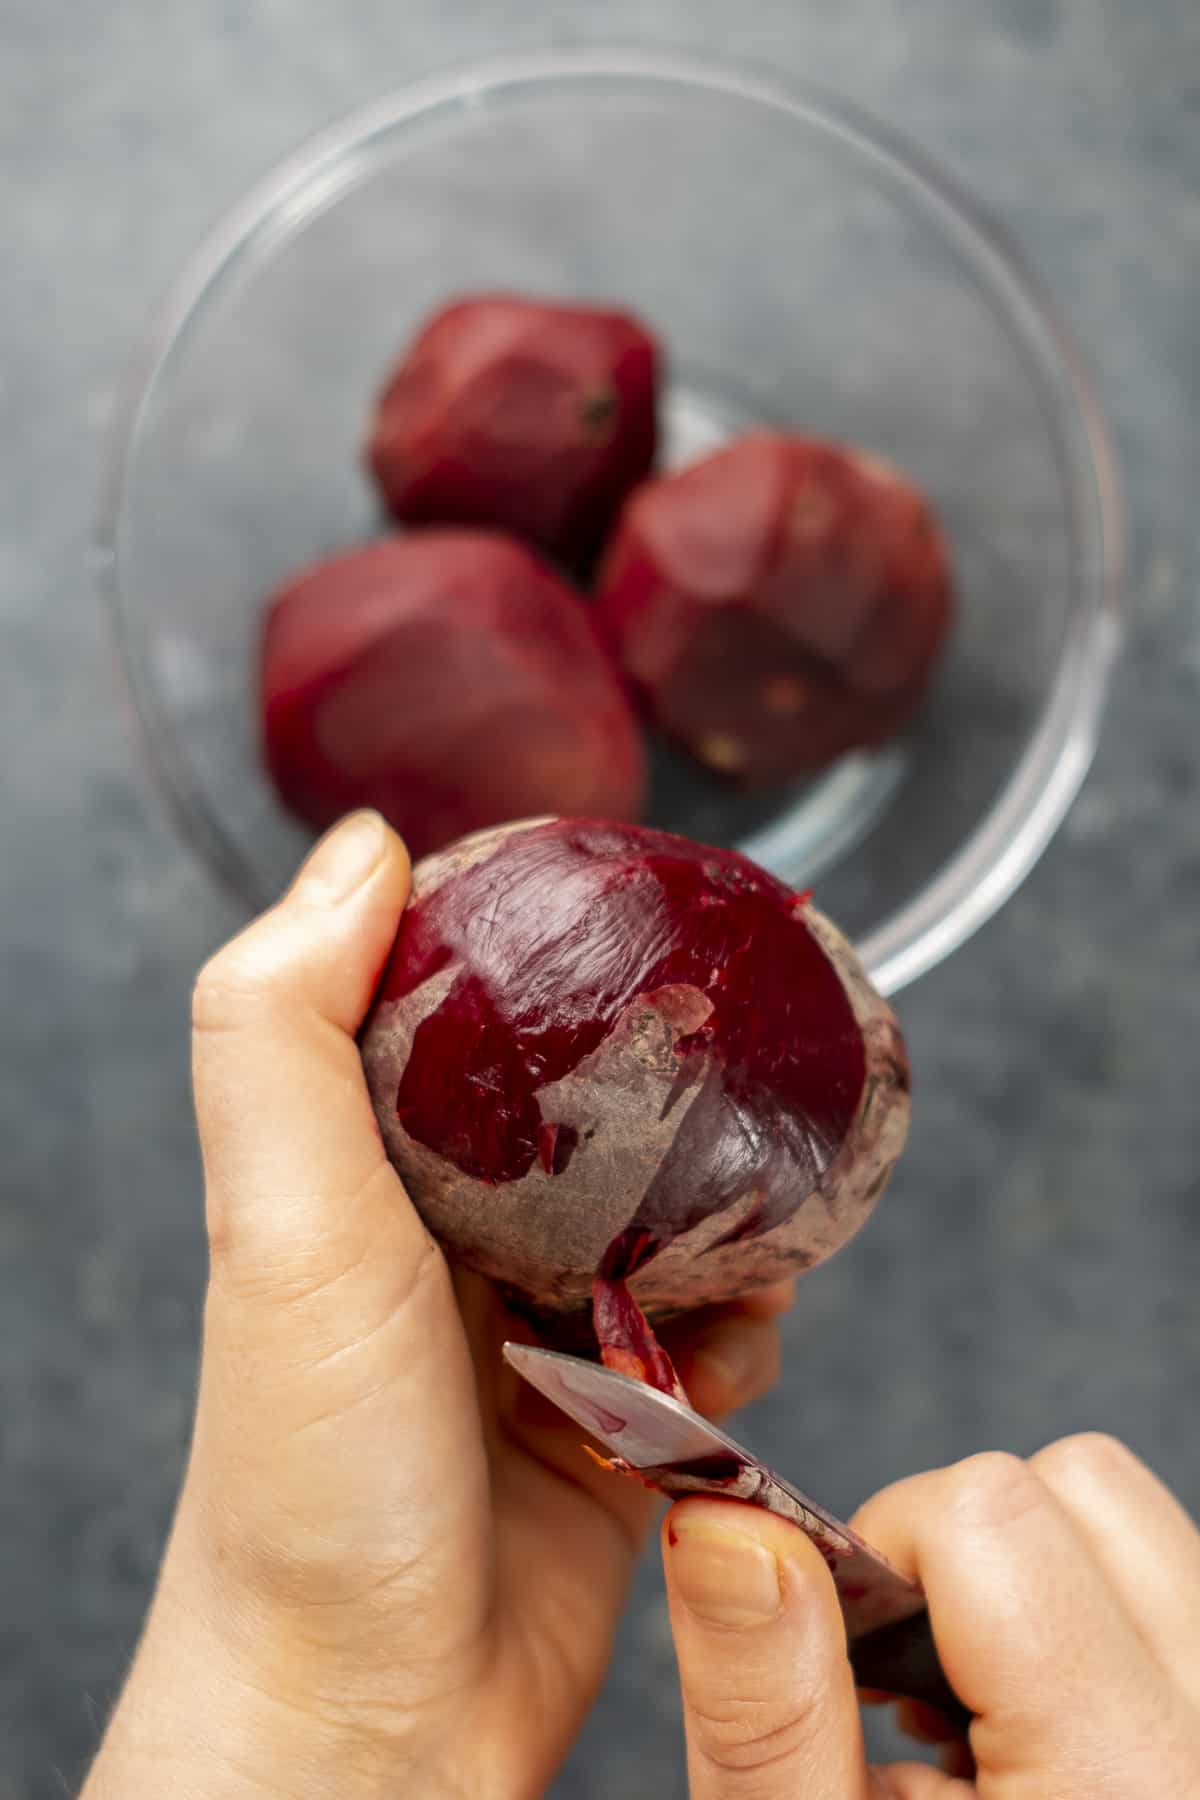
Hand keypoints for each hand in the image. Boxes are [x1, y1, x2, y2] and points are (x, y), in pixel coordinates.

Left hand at [83, 813, 789, 1799]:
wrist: (376, 1717)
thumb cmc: (309, 1476)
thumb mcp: (282, 1224)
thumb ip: (284, 1028)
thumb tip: (361, 844)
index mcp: (365, 1166)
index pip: (460, 1008)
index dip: (544, 947)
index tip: (634, 905)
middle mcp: (448, 1235)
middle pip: (583, 1103)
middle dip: (664, 1082)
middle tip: (739, 1054)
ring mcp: (535, 1327)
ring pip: (667, 1215)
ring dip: (719, 1214)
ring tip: (746, 1216)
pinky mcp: (612, 1419)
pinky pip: (710, 1333)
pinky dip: (741, 1328)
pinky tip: (734, 1344)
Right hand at [662, 1434, 1199, 1794]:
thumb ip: (765, 1702)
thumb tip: (728, 1519)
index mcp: (1120, 1784)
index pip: (994, 1511)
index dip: (884, 1554)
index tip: (854, 1663)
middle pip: (1086, 1488)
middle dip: (971, 1550)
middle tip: (921, 1694)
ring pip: (1142, 1529)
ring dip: (1043, 1580)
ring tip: (990, 1725)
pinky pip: (1177, 1594)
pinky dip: (1102, 1625)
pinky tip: (1053, 1743)